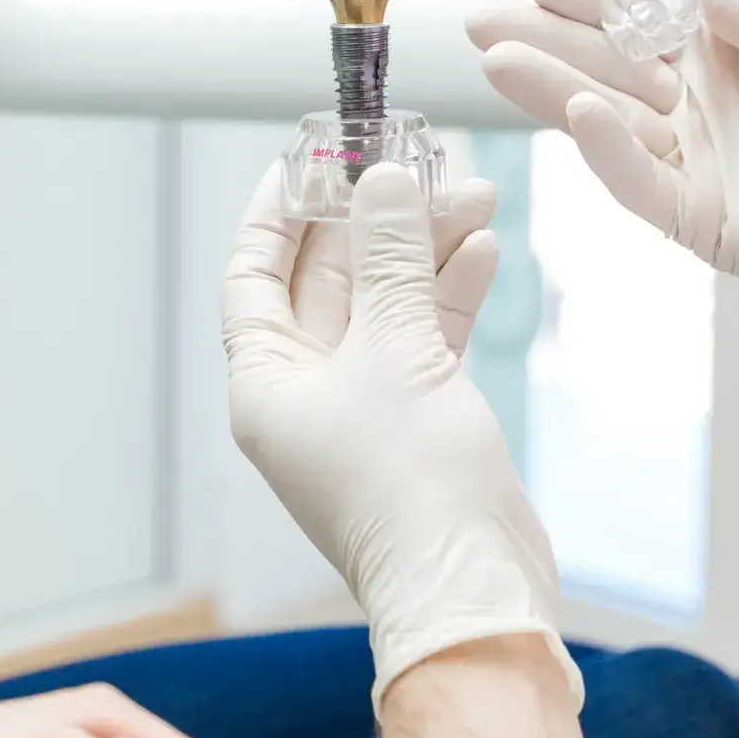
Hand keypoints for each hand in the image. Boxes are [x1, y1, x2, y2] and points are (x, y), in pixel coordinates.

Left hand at [221, 164, 580, 712]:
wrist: (473, 582)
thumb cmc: (411, 483)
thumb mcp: (395, 350)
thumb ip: (390, 258)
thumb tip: (384, 180)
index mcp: (267, 383)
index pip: (255, 276)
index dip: (280, 212)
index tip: (310, 154)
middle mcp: (308, 393)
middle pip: (331, 281)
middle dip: (374, 219)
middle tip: (414, 159)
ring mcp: (368, 407)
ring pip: (388, 303)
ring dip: (425, 248)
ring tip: (470, 192)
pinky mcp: (422, 418)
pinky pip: (427, 336)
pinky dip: (452, 292)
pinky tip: (482, 248)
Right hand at [467, 0, 738, 395]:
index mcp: (731, 60)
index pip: (642, 22)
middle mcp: (705, 113)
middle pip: (608, 69)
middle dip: (545, 41)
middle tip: (479, 16)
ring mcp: (702, 169)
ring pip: (611, 124)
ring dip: (555, 91)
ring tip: (498, 57)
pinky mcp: (710, 223)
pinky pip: (647, 184)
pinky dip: (612, 151)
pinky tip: (581, 113)